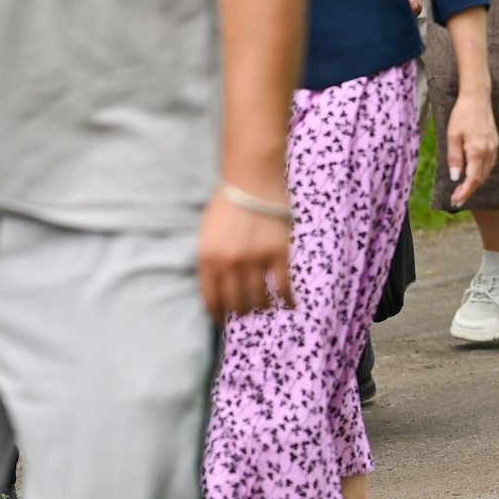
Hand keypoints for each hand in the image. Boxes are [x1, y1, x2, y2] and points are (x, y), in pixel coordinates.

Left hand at [198, 190, 292, 320]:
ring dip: (263, 307)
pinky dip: (288, 300)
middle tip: (248, 312)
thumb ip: (210, 261)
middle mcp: (229, 263)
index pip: (212, 301)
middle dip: (242, 312)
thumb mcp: (207, 234)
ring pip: (259, 299)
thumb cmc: (229, 203)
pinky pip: (283, 286)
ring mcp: (254, 259)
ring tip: (267, 306)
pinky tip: (291, 305)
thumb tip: (219, 289)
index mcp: (207, 259)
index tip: (224, 321)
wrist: (252, 177)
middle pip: (236, 303)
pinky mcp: (278, 252)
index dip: (219, 316)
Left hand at [445, 91, 498, 205]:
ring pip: (486, 172)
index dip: (464, 192)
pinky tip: (473, 173)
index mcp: (477, 151)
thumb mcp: (452, 136)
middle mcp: (489, 151)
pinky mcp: (495, 143)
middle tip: (456, 198)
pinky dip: (481, 172)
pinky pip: (489, 164)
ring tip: (463, 189)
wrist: (477, 98)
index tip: (455, 200)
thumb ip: (454, 158)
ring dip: (475, 182)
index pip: (472, 179)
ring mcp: (494, 147)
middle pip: (481, 178)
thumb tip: (456, 177)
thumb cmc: (462, 115)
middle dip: (469, 190)